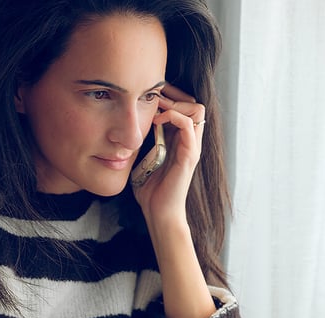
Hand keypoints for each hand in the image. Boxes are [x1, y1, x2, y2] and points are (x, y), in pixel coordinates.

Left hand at [132, 84, 205, 225]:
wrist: (159, 213)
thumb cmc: (151, 190)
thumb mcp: (145, 159)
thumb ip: (145, 143)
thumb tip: (128, 129)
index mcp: (181, 141)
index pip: (187, 107)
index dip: (172, 98)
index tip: (152, 97)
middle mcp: (190, 142)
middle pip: (195, 104)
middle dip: (175, 97)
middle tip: (155, 100)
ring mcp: (192, 148)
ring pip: (197, 110)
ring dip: (176, 105)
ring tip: (157, 110)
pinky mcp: (189, 156)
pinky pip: (188, 126)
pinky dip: (173, 117)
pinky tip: (157, 121)